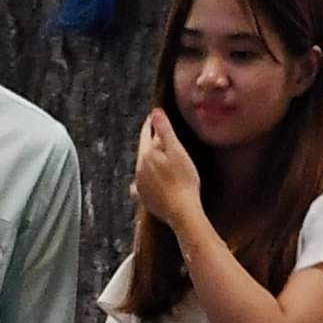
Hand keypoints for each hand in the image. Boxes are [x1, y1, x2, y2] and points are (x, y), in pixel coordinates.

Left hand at [129, 106, 200, 236]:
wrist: (182, 211)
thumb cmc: (183, 179)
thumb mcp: (177, 151)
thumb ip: (165, 130)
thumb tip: (155, 111)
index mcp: (146, 154)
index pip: (146, 133)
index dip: (151, 123)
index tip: (154, 116)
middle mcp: (139, 168)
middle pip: (143, 148)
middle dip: (148, 139)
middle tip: (154, 131)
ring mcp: (140, 184)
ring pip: (142, 165)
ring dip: (148, 158)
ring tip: (154, 154)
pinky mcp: (145, 198)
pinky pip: (142, 184)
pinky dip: (146, 179)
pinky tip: (147, 182)